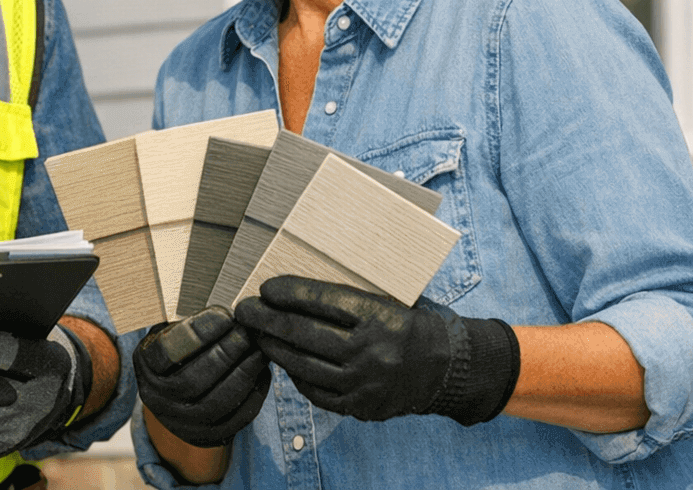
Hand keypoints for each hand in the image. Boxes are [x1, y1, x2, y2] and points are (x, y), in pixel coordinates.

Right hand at [134, 306, 270, 446]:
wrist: (176, 388)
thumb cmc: (180, 346)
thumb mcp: (173, 327)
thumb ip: (190, 318)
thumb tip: (226, 309)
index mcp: (145, 364)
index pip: (167, 351)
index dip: (199, 332)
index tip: (225, 314)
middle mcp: (156, 398)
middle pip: (192, 380)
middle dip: (225, 353)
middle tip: (247, 332)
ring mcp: (180, 423)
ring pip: (216, 404)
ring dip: (243, 373)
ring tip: (259, 349)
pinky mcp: (206, 436)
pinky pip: (235, 420)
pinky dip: (254, 394)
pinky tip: (261, 371)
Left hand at [235, 276, 519, 425]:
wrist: (447, 368)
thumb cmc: (410, 323)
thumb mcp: (390, 298)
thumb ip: (351, 294)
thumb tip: (297, 285)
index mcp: (381, 315)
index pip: (324, 299)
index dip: (290, 292)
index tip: (265, 287)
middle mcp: (372, 351)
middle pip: (305, 333)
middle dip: (268, 320)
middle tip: (244, 309)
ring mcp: (366, 383)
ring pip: (305, 365)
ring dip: (274, 348)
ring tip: (257, 335)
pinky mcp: (362, 407)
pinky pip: (317, 392)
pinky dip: (297, 376)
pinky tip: (285, 361)